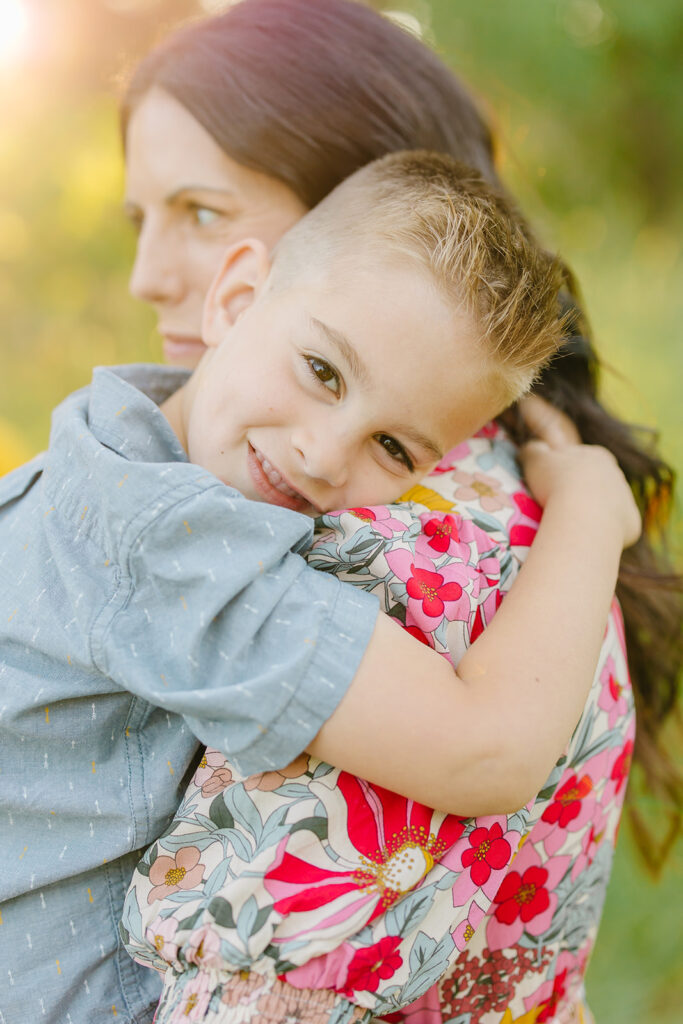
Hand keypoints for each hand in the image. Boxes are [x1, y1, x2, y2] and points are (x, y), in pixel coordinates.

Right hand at [517, 397, 640, 548]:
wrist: (583, 514)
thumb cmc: (557, 482)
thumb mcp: (535, 460)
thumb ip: (533, 450)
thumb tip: (532, 448)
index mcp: (597, 455)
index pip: (582, 460)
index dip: (566, 471)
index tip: (552, 484)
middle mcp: (616, 474)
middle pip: (598, 482)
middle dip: (582, 492)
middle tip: (561, 507)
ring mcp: (626, 499)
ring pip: (609, 506)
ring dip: (594, 513)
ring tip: (573, 525)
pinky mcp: (631, 523)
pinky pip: (616, 528)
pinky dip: (602, 532)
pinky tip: (587, 538)